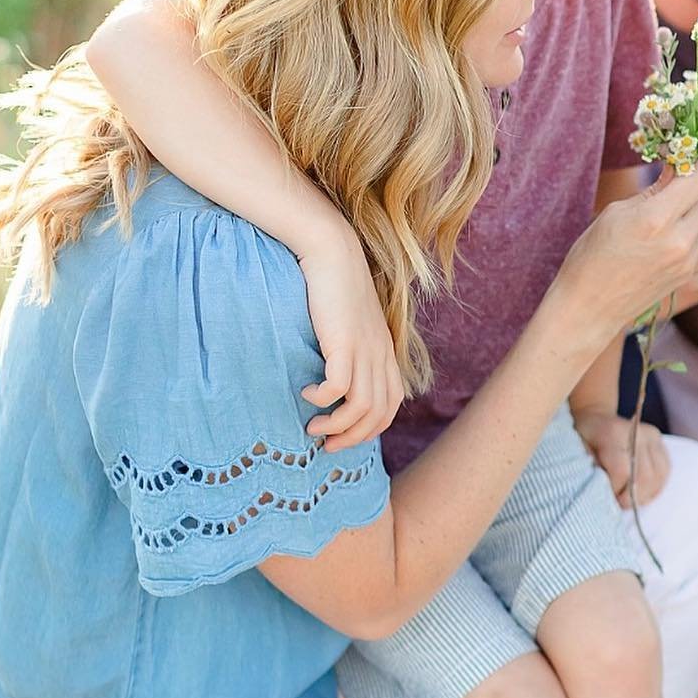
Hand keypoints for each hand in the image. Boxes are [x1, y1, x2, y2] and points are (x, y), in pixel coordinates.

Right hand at [297, 226, 405, 450]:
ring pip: (361, 407)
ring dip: (336, 426)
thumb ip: (351, 347)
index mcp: (386, 352)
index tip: (344, 436)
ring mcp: (365, 349)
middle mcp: (380, 355)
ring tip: (312, 428)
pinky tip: (306, 393)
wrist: (333, 252)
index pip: (391, 404)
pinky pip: (339, 387)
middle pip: (378, 414)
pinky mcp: (344, 342)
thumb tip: (336, 378)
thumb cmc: (335, 286)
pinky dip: (323, 400)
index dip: (370, 429)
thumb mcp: (351, 322)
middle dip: (353, 438)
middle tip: (325, 445)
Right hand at [556, 158, 697, 343]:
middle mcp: (680, 241)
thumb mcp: (617, 212)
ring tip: (690, 212)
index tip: (689, 156)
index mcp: (657, 218)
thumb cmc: (591, 256)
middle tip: (685, 181)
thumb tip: (680, 168)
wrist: (588, 307)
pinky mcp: (691, 280)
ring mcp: (690, 263)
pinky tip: (689, 242)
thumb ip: (656, 190)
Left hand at [572, 407, 670, 508]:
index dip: (617, 491)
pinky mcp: (660, 442)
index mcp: (613, 432)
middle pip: (646, 476)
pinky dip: (654, 487)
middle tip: (619, 503)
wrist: (596, 419)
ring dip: (645, 494)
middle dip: (633, 497)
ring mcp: (652, 436)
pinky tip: (641, 491)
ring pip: (658, 476)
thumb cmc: (583, 439)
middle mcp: (638, 432)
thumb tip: (603, 492)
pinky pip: (664, 472)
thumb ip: (588, 471)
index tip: (607, 498)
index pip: (624, 472)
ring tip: (629, 497)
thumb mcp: (576, 452)